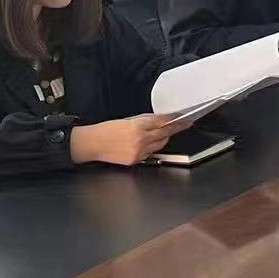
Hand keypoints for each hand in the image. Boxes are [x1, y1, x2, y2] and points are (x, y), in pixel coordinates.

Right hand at [70, 114, 191, 165]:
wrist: (92, 144)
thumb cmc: (105, 130)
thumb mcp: (126, 120)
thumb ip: (143, 121)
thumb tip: (158, 120)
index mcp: (137, 127)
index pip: (161, 122)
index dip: (173, 119)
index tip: (182, 117)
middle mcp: (140, 140)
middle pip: (165, 134)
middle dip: (176, 128)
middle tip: (185, 124)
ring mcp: (139, 152)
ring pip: (160, 144)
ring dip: (165, 138)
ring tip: (167, 132)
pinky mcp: (136, 160)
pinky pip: (151, 152)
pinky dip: (153, 147)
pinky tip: (151, 142)